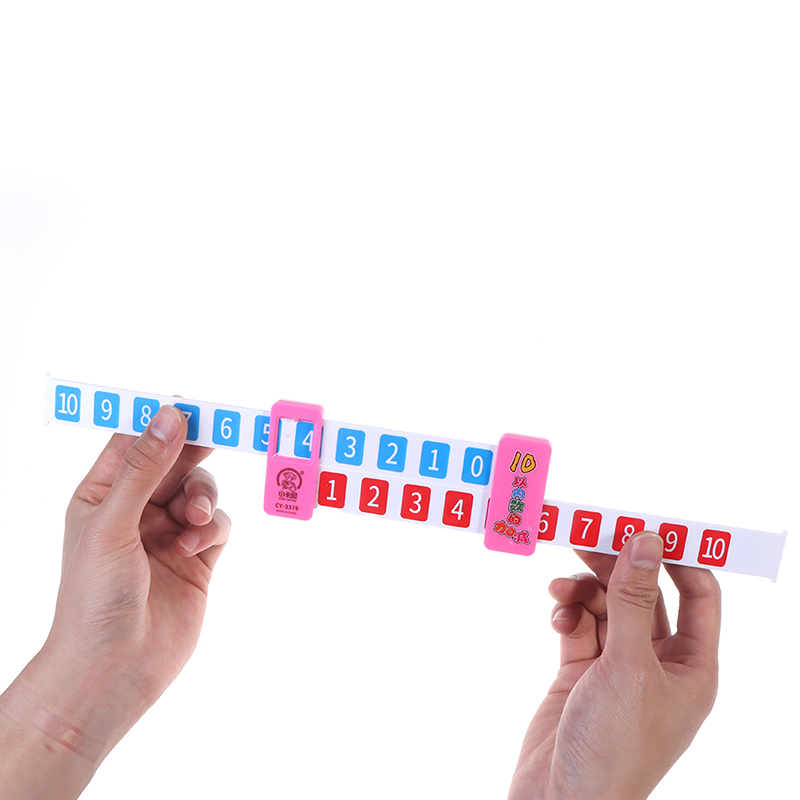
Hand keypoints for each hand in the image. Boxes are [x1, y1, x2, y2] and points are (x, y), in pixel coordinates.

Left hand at [2, 405, 229, 788]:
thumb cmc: (93, 599)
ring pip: (201, 491)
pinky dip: (212, 530)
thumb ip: (146, 468)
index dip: (162, 422)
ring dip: (203, 498)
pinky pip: (217, 525)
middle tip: (222, 438)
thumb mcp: (112, 522)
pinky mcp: (197, 560)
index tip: (192, 407)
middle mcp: (136, 511)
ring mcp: (168, 535)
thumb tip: (170, 414)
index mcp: (102, 496)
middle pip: (175, 463)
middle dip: (194, 457)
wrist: (113, 671)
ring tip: (193, 521)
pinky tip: (196, 548)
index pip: (134, 442)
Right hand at [507, 531, 720, 799]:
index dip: (678, 558)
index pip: (699, 595)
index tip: (645, 525)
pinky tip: (556, 616)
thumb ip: (635, 600)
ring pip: (608, 607)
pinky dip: (568, 613)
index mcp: (692, 668)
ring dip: (584, 590)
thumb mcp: (628, 666)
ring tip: (560, 588)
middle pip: (646, 595)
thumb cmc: (612, 749)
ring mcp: (618, 668)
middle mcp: (659, 664)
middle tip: (587, 536)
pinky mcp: (582, 672)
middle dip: (618, 567)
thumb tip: (646, 540)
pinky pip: (579, 626)